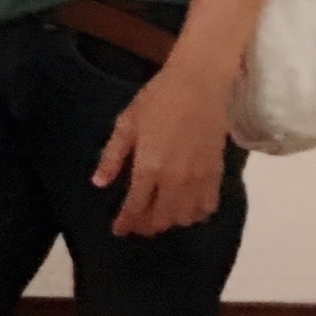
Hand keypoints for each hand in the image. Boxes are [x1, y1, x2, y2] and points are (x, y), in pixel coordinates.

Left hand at [92, 61, 230, 235]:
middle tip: (135, 223)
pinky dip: (194, 215)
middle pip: (160, 219)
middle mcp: (175, 180)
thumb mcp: (126, 122)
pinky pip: (207, 208)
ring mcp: (198, 180)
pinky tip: (184, 207)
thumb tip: (99, 184)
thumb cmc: (157, 98)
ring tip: (157, 215)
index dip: (125, 223)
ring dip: (168, 222)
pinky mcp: (216, 175)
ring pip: (184, 218)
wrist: (199, 85)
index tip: (117, 231)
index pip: (135, 207)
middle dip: (145, 226)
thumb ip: (112, 156)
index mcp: (149, 167)